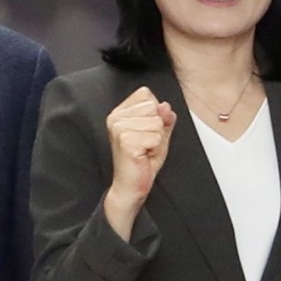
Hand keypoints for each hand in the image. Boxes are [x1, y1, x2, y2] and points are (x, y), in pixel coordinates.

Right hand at [101, 87, 174, 231]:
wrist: (131, 185)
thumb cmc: (142, 160)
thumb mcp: (159, 133)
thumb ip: (164, 117)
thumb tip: (165, 106)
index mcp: (120, 112)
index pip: (146, 95)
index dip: (155, 114)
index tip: (146, 131)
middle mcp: (116, 117)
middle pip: (154, 107)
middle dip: (158, 128)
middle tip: (147, 143)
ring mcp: (118, 128)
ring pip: (157, 122)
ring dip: (157, 139)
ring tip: (145, 149)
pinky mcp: (125, 140)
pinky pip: (156, 136)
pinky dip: (156, 147)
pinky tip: (144, 155)